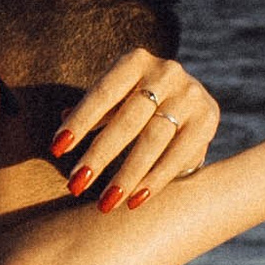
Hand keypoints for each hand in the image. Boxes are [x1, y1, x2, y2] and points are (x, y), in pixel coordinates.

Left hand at [48, 50, 219, 210]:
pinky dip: (155, 180)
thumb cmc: (140, 103)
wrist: (191, 102)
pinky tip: (135, 200)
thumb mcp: (117, 101)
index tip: (57, 149)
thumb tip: (62, 126)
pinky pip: (178, 155)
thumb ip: (95, 113)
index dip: (79, 121)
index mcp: (135, 61)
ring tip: (105, 202)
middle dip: (99, 155)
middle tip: (76, 185)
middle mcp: (166, 72)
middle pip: (127, 120)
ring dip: (126, 174)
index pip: (102, 93)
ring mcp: (189, 95)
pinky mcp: (207, 119)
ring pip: (152, 140)